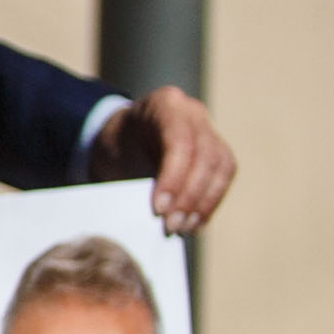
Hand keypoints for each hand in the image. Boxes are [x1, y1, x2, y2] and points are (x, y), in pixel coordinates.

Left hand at [91, 86, 234, 232]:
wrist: (123, 136)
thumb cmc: (115, 145)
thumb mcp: (111, 153)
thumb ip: (128, 173)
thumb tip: (142, 214)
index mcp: (164, 104)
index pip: (180, 142)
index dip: (173, 178)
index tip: (158, 209)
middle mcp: (193, 112)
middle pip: (204, 157)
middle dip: (188, 197)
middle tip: (171, 226)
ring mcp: (210, 129)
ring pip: (220, 168)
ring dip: (202, 204)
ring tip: (183, 228)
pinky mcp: (219, 150)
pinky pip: (223, 177)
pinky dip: (210, 203)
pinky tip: (195, 224)